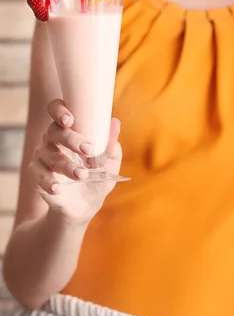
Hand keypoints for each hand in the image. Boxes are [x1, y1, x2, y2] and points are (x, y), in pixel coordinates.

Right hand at [28, 99, 122, 224]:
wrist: (84, 205)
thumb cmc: (97, 176)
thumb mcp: (109, 162)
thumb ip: (111, 144)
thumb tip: (115, 122)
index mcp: (69, 129)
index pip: (57, 110)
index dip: (59, 110)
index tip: (70, 119)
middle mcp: (52, 139)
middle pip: (54, 131)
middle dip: (71, 139)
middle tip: (88, 150)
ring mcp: (42, 156)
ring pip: (49, 155)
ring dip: (66, 165)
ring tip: (81, 175)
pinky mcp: (36, 174)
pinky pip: (38, 174)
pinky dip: (49, 181)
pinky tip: (58, 187)